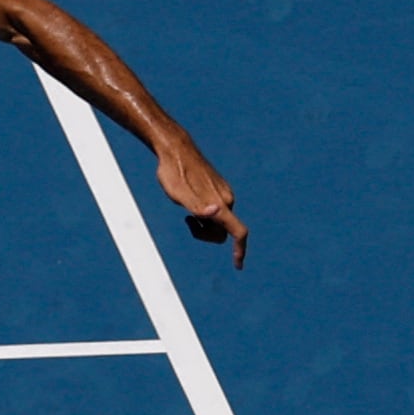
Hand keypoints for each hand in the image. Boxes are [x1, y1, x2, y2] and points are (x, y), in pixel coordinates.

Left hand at [156, 139, 248, 268]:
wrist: (176, 149)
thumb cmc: (173, 172)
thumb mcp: (178, 194)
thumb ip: (196, 206)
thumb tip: (214, 213)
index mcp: (220, 204)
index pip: (238, 232)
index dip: (240, 250)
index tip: (238, 265)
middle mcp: (226, 199)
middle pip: (223, 231)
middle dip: (206, 235)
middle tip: (187, 223)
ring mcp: (223, 193)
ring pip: (218, 221)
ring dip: (204, 225)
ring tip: (186, 214)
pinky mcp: (218, 188)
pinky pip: (214, 210)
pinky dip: (203, 215)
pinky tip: (188, 204)